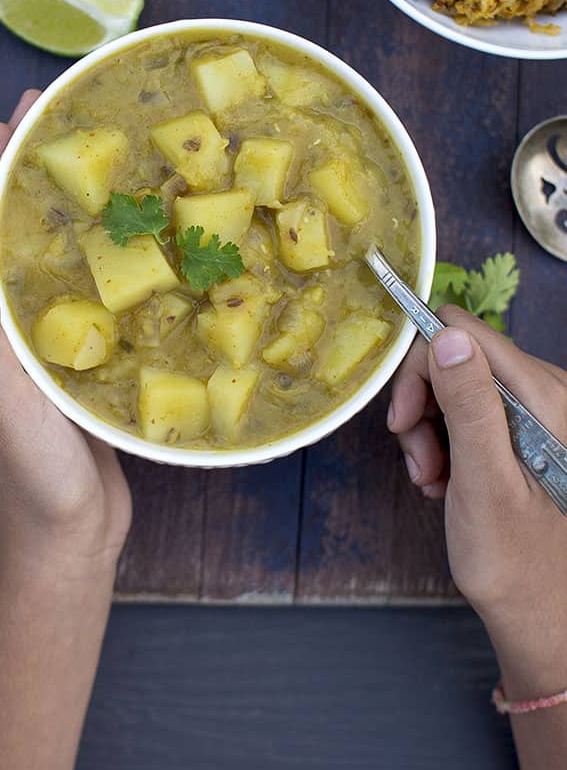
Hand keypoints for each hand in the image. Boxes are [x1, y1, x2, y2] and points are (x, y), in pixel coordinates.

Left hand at [0, 91, 131, 579]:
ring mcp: (18, 341)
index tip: (6, 129)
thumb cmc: (33, 476)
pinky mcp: (54, 355)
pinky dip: (74, 247)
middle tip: (44, 123)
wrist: (69, 535)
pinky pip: (56, 284)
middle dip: (3, 172)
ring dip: (37, 203)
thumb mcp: (3, 402)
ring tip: (77, 164)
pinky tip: (115, 238)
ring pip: (19, 253)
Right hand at [389, 306, 566, 697]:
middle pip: (459, 360)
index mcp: (547, 398)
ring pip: (459, 387)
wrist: (543, 617)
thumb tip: (446, 336)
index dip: (422, 368)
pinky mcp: (526, 430)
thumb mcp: (484, 481)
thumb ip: (469, 404)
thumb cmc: (517, 563)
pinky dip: (448, 442)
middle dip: (425, 406)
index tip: (404, 419)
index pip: (465, 335)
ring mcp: (539, 412)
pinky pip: (472, 412)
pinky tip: (448, 480)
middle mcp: (549, 394)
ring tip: (433, 480)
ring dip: (432, 430)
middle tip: (419, 463)